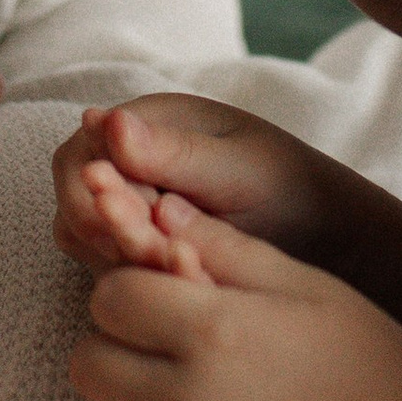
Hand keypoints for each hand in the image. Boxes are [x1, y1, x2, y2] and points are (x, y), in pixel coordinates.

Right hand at [53, 95, 354, 274]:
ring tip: (189, 268)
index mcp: (144, 125)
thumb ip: (173, 152)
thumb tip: (105, 120)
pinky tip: (192, 280)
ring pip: (88, 244)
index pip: (77, 158)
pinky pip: (117, 269)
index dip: (90, 197)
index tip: (127, 225)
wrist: (328, 238)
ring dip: (126, 262)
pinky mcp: (143, 247)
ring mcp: (132, 207)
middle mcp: (127, 163)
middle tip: (169, 257)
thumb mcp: (238, 168)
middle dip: (110, 238)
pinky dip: (145, 280)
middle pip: (73, 206)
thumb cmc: (290, 188)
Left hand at [68, 210, 401, 400]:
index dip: (132, 289)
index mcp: (214, 332)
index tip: (165, 295)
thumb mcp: (307, 286)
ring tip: (200, 388)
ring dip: (136, 395)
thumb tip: (159, 209)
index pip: (110, 298)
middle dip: (118, 342)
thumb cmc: (368, 365)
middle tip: (168, 341)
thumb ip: (224, 248)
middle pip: (90, 360)